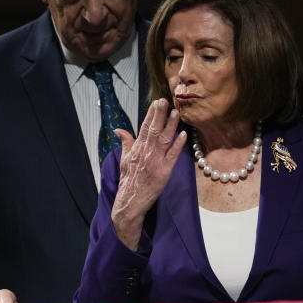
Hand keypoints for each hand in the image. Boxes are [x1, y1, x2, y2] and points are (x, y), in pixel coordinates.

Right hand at [111, 98, 187, 250]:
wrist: (130, 202)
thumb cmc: (128, 181)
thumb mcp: (124, 160)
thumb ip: (126, 143)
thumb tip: (119, 130)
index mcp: (137, 149)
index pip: (144, 127)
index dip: (151, 114)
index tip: (156, 102)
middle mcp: (146, 153)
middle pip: (154, 130)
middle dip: (160, 115)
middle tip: (165, 101)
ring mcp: (156, 162)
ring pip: (165, 140)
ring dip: (171, 126)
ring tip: (176, 113)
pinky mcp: (164, 172)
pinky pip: (173, 156)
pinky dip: (178, 145)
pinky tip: (184, 135)